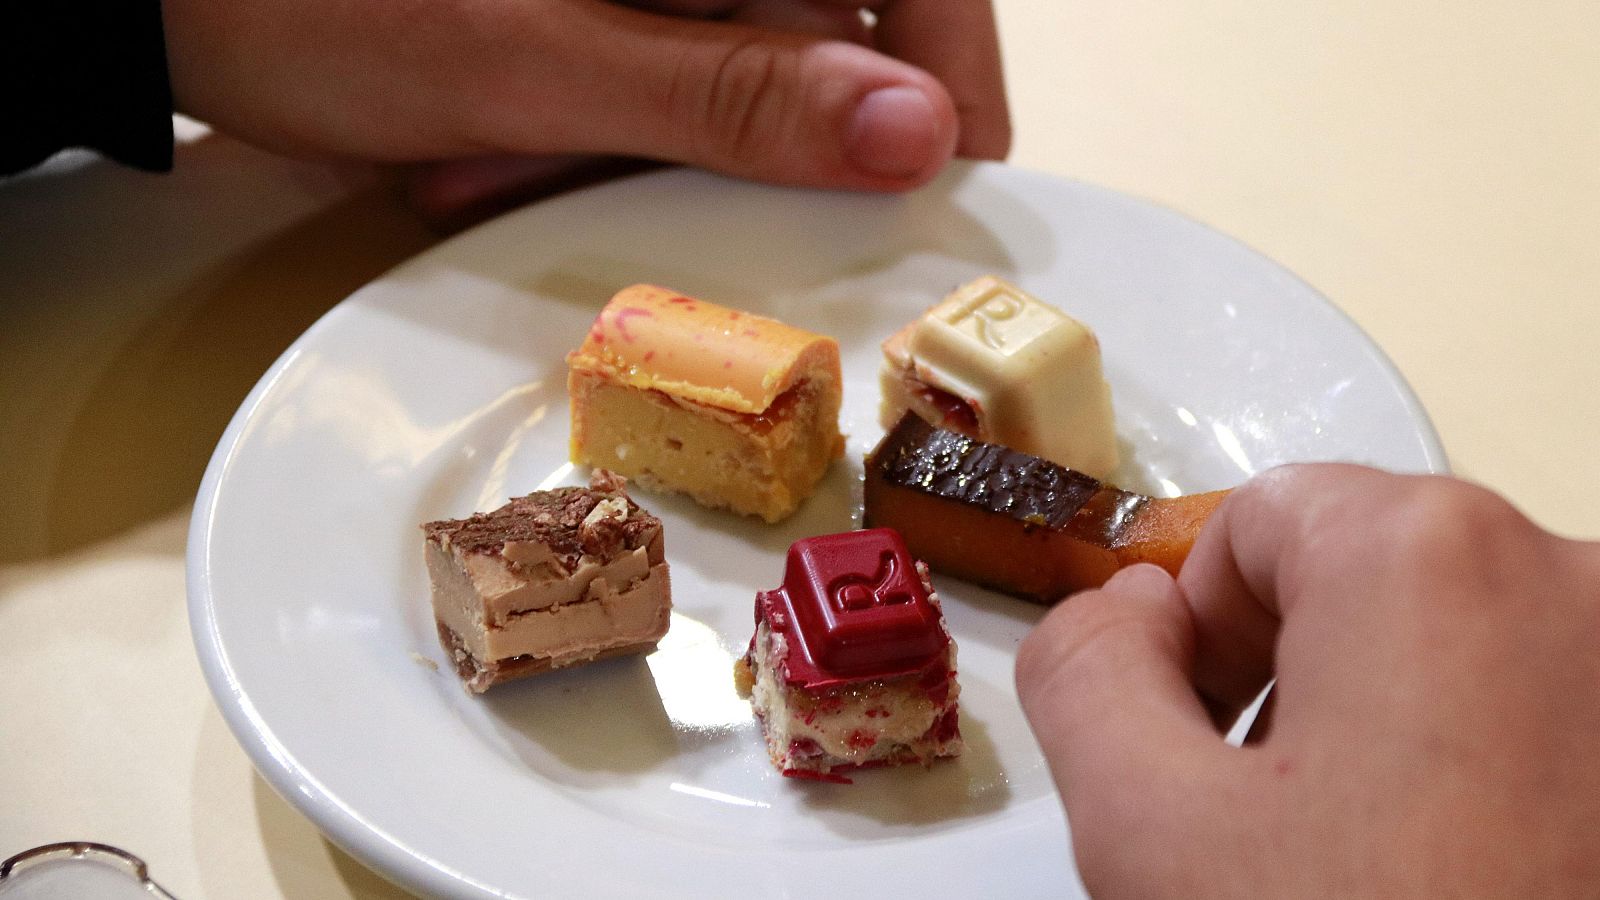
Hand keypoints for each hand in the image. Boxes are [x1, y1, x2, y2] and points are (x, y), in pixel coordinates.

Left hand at [161, 0, 1008, 223]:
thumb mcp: (542, 60)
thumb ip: (733, 97)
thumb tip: (907, 133)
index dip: (947, 57)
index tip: (954, 163)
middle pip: (812, 29)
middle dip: (736, 136)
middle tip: (637, 186)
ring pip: (723, 75)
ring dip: (638, 148)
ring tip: (498, 156)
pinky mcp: (598, 11)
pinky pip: (650, 89)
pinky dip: (588, 139)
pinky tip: (483, 147)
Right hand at [1016, 464, 1599, 896]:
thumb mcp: (1147, 829)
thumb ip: (1083, 675)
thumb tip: (1115, 611)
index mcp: (1427, 559)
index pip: (1256, 523)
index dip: (1192, 634)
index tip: (1192, 749)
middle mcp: (1573, 585)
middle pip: (1366, 581)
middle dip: (1288, 685)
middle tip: (1269, 828)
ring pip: (1462, 654)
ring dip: (1388, 736)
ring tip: (1366, 866)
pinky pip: (1546, 715)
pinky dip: (1483, 772)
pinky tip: (1457, 873)